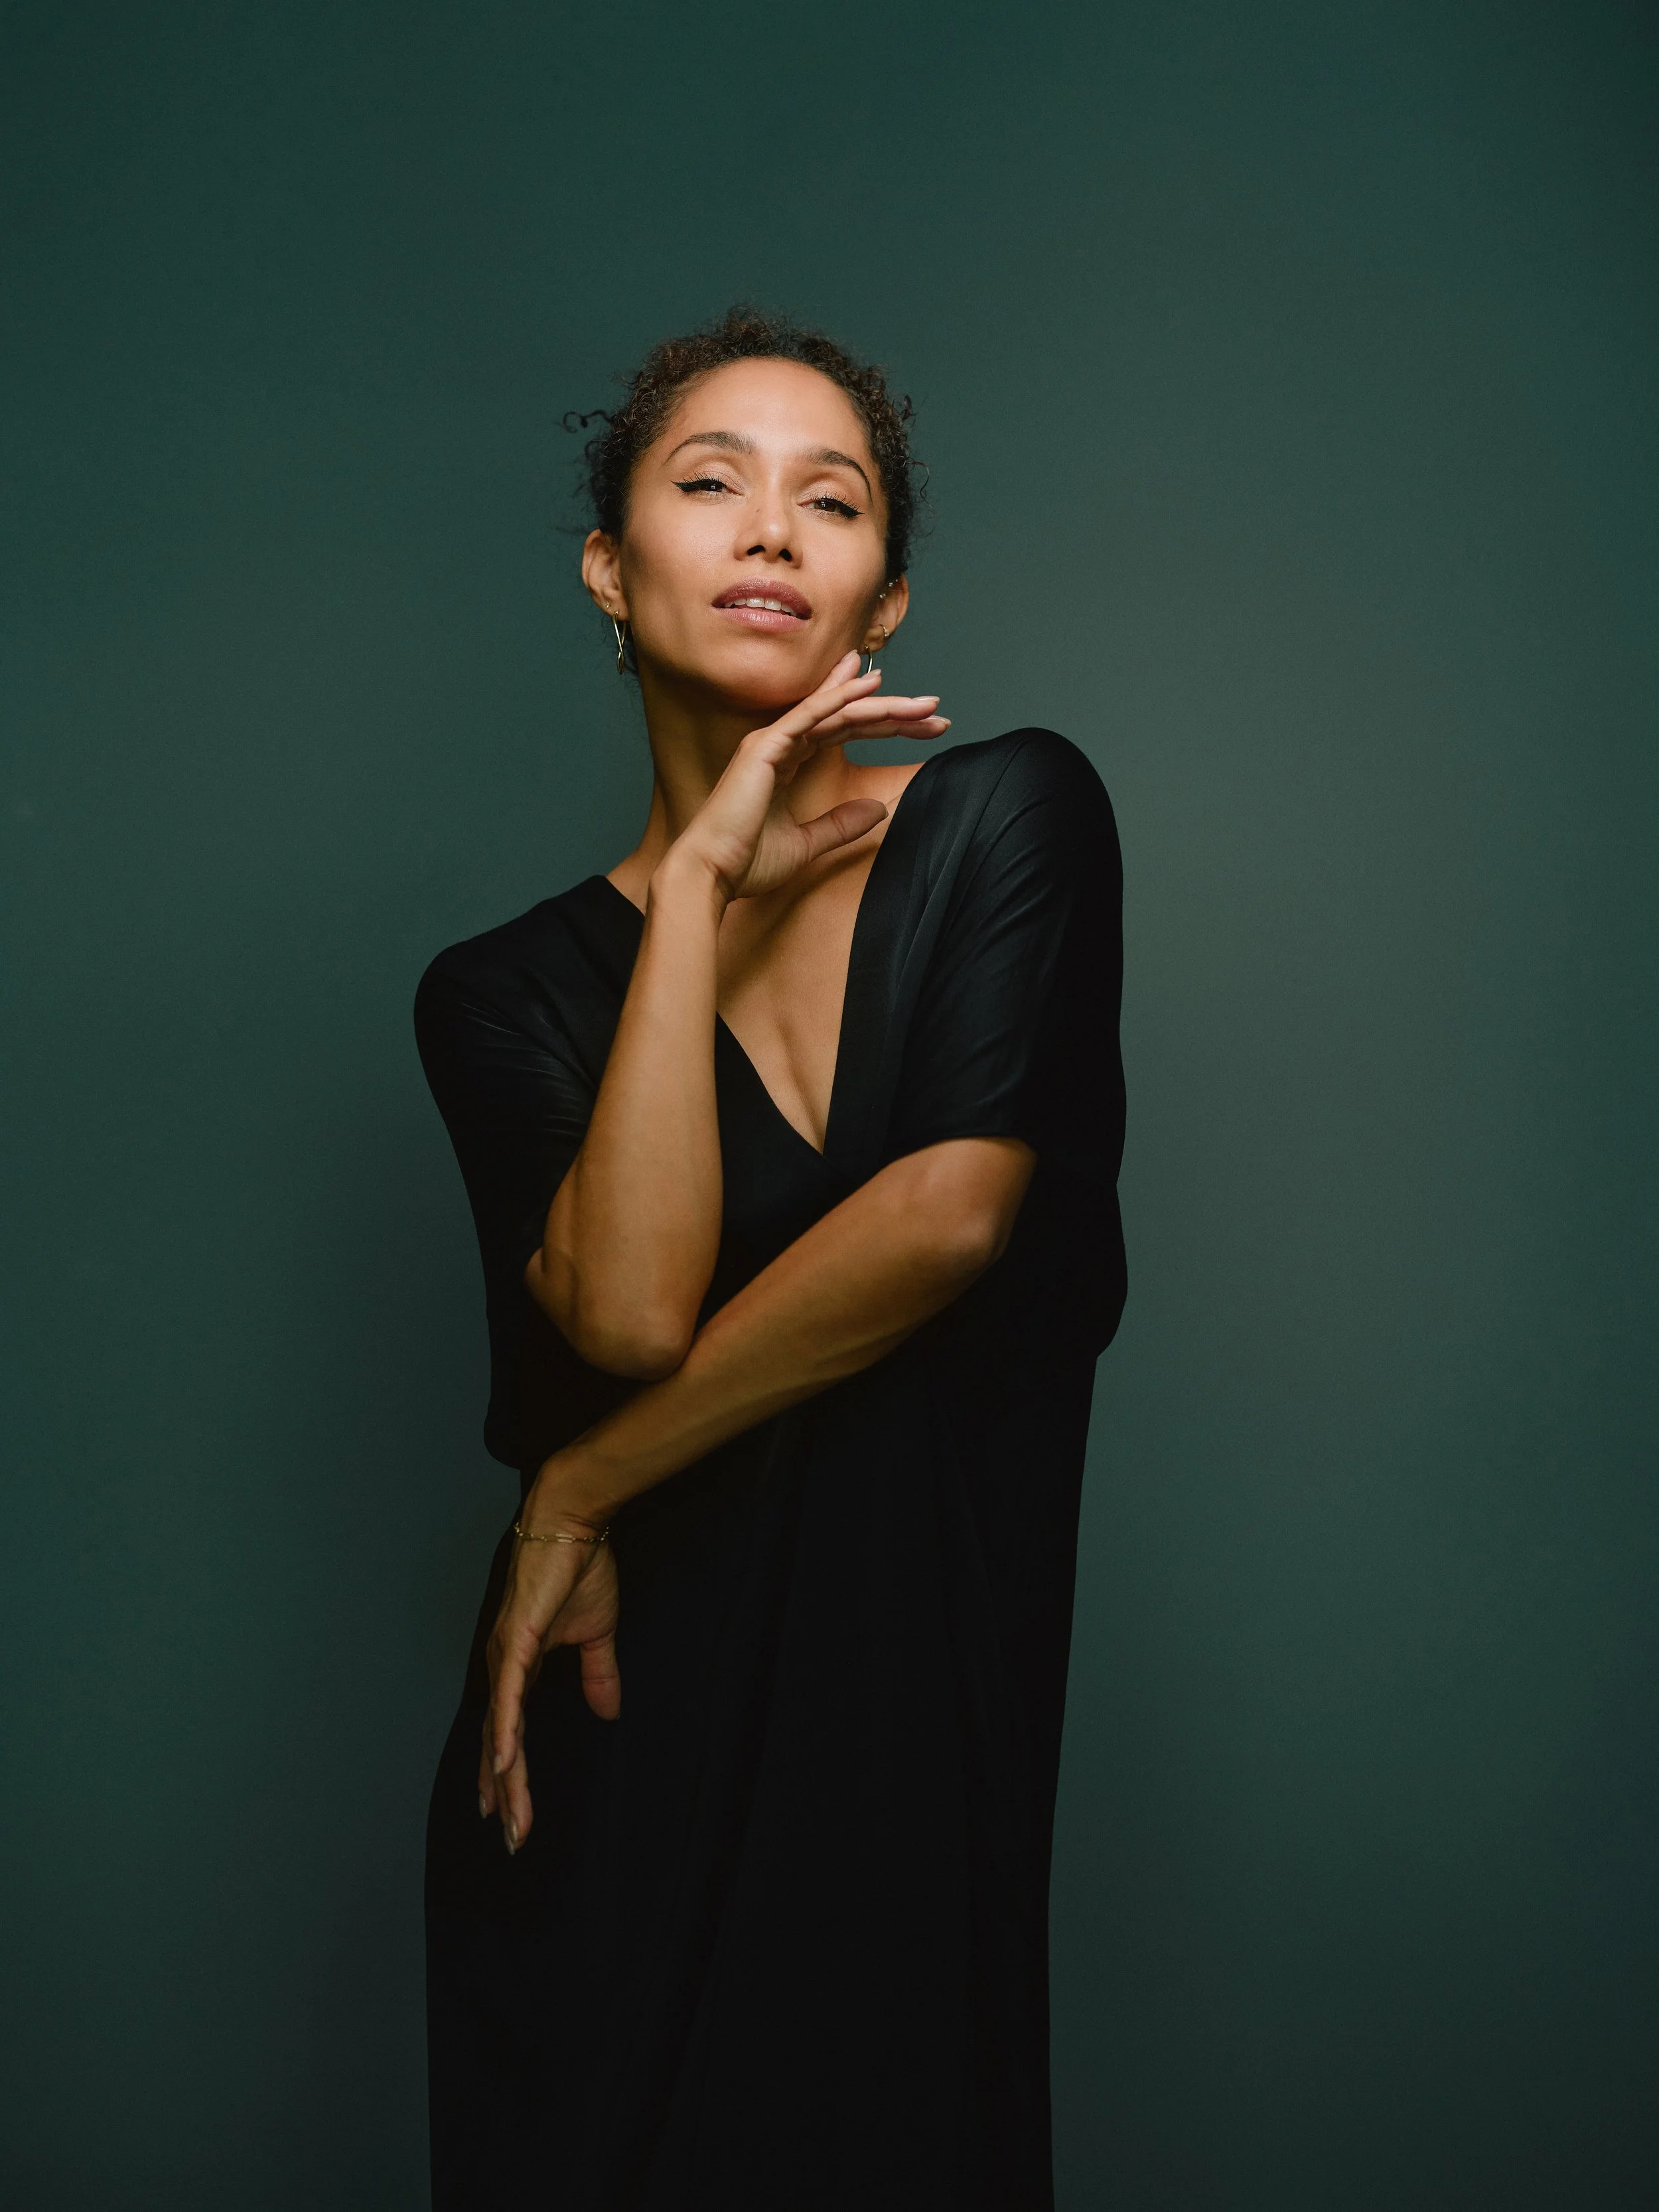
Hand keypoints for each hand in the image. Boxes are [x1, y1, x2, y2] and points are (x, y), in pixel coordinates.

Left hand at [478, 1498, 619, 1853]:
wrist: (573, 1522)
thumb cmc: (579, 1568)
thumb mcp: (596, 1632)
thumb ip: (598, 1673)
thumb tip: (608, 1710)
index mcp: (519, 1667)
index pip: (507, 1732)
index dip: (505, 1774)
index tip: (506, 1815)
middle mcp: (503, 1667)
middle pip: (498, 1743)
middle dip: (503, 1793)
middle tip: (510, 1839)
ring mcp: (506, 1655)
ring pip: (500, 1730)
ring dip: (504, 1777)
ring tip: (509, 1819)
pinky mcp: (516, 1640)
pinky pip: (509, 1696)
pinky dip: (505, 1731)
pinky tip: (504, 1763)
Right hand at [667, 652, 948, 902]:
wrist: (711, 874)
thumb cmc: (747, 862)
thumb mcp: (808, 844)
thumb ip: (842, 824)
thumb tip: (879, 809)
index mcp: (787, 761)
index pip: (845, 731)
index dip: (885, 727)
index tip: (924, 727)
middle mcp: (780, 743)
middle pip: (848, 716)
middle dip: (894, 713)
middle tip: (935, 710)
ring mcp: (771, 741)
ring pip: (837, 711)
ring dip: (882, 704)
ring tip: (923, 703)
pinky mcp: (765, 748)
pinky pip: (810, 715)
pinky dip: (841, 697)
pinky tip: (873, 687)